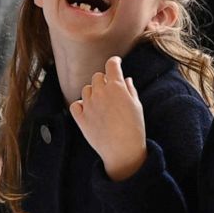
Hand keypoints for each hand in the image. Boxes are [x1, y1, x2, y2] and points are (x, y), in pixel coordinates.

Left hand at [71, 56, 146, 180]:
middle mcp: (100, 93)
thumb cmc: (134, 128)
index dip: (114, 61)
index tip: (116, 62)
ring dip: (93, 92)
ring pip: (86, 89)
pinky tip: (88, 110)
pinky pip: (76, 105)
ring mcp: (89, 105)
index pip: (112, 65)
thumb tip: (125, 79)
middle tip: (110, 89)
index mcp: (116, 87)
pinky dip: (81, 105)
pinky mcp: (81, 118)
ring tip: (101, 102)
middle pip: (97, 76)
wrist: (123, 151)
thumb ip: (130, 89)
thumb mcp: (137, 105)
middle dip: (104, 80)